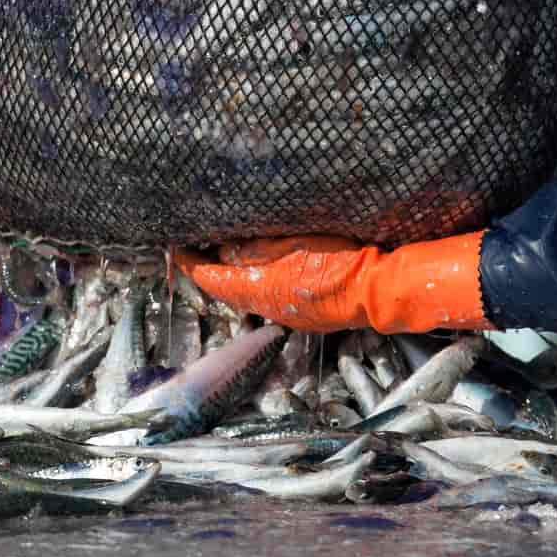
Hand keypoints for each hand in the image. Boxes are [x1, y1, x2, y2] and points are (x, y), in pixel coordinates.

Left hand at [177, 232, 492, 333]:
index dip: (189, 262)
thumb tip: (223, 248)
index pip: (208, 279)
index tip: (177, 246)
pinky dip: (261, 280)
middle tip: (201, 244)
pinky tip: (270, 265)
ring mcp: (288, 315)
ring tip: (232, 250)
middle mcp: (266, 308)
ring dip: (238, 275)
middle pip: (227, 289)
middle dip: (212, 267)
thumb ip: (252, 245)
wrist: (378, 289)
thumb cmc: (336, 260)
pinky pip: (273, 295)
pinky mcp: (308, 313)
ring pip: (250, 293)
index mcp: (255, 290)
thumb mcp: (289, 241)